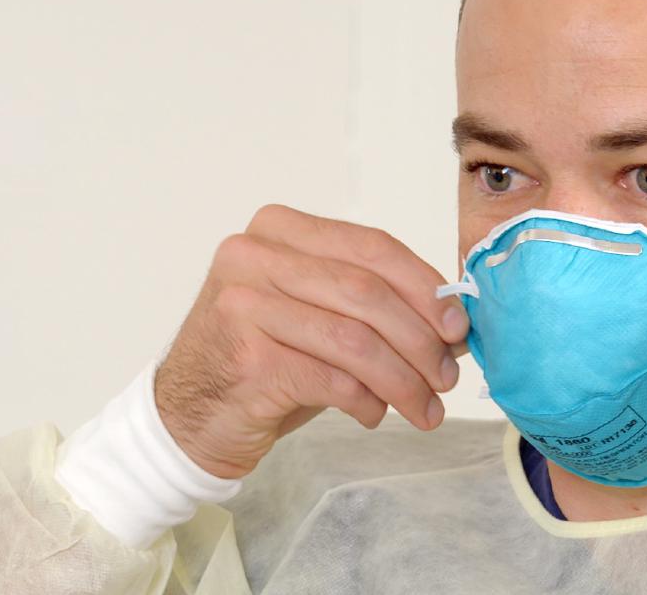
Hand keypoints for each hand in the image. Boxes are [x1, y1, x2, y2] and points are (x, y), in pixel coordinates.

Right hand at [154, 205, 469, 478]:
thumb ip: (372, 304)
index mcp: (278, 230)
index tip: (458, 326)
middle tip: (447, 377)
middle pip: (367, 292)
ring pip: (354, 340)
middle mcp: (254, 256)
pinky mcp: (247, 359)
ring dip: (403, 380)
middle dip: (421, 340)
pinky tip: (373, 414)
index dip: (424, 287)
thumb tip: (453, 321)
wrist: (188, 417)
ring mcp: (243, 305)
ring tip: (426, 408)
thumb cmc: (264, 361)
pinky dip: (367, 401)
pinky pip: (333, 379)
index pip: (371, 247)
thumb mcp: (316, 315)